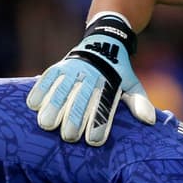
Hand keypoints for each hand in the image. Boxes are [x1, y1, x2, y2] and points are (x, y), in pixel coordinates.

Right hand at [27, 12, 155, 145]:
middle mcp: (92, 75)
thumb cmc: (118, 72)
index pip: (105, 105)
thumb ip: (139, 102)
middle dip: (74, 118)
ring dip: (53, 106)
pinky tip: (33, 105)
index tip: (94, 141)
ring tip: (47, 125)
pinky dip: (40, 90)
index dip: (99, 123)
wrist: (105, 41)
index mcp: (110, 82)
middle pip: (81, 99)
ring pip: (62, 89)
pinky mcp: (60, 65)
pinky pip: (48, 77)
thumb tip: (149, 121)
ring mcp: (75, 69)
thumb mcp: (132, 84)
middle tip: (68, 136)